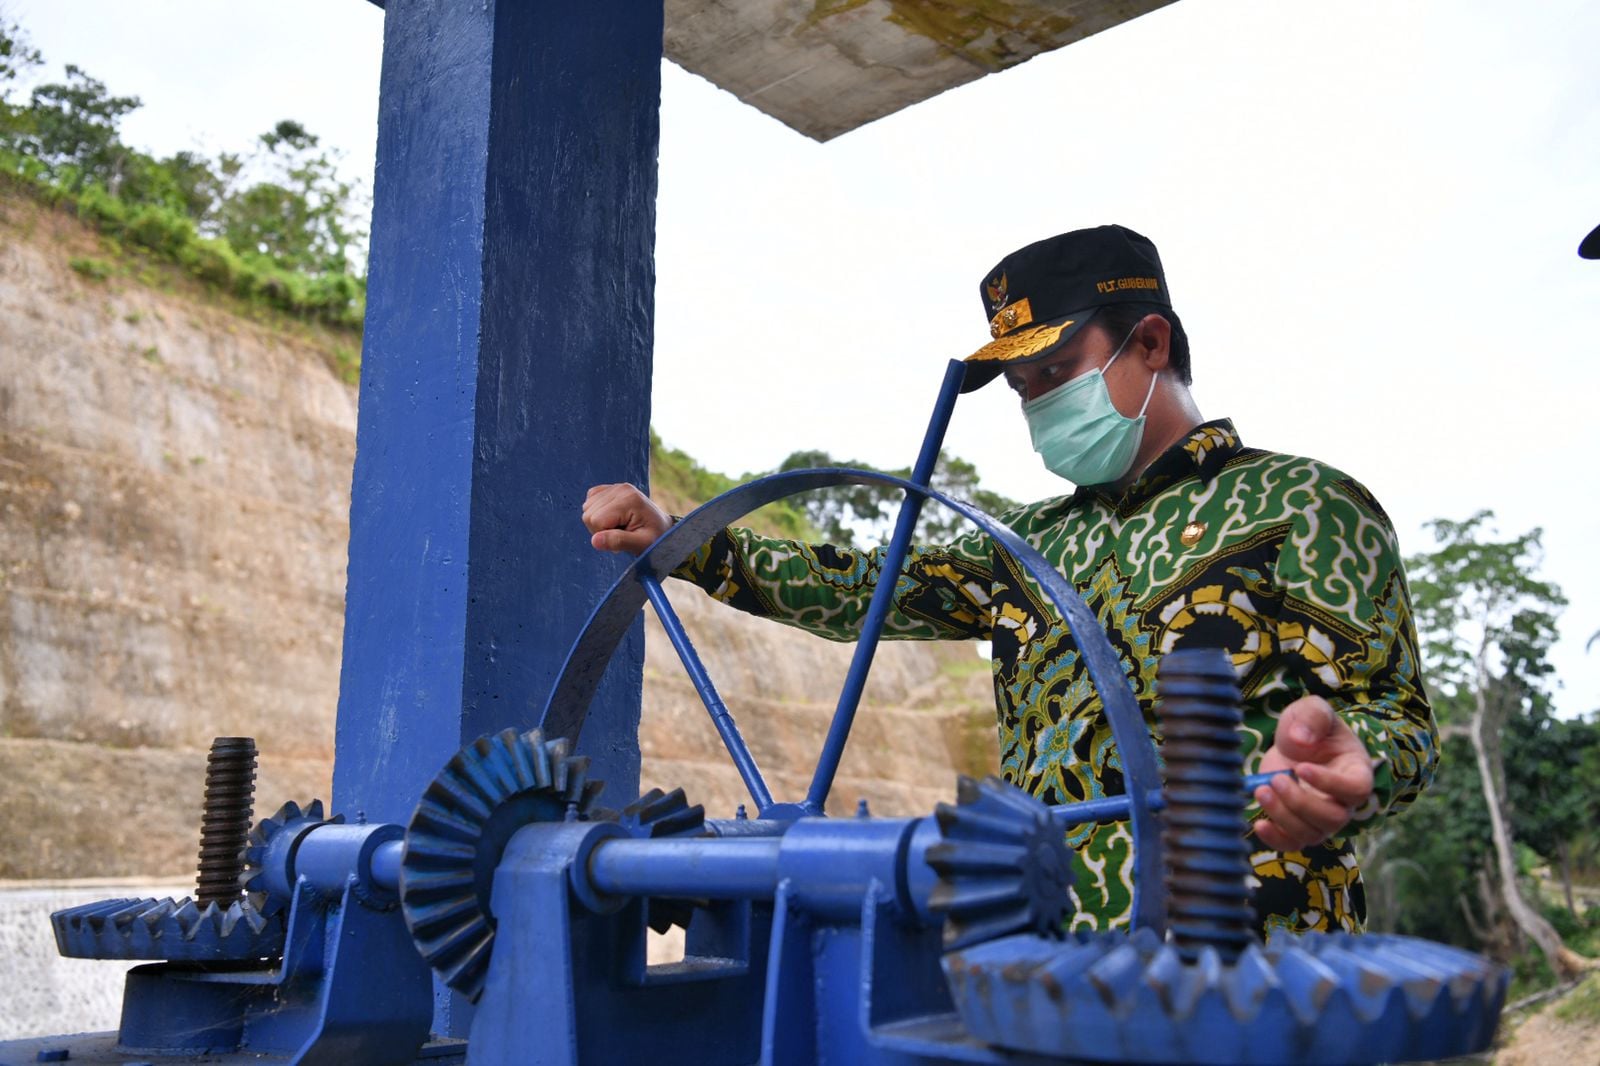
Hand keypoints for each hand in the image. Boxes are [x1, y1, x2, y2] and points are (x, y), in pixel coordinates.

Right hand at [582, 483, 670, 554]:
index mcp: (630, 500)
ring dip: (598, 522)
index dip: (603, 535)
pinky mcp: (612, 488)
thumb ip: (618, 542)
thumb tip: (595, 540)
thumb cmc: (654, 538)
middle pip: (588, 514)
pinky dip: (597, 512)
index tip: (622, 538)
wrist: (662, 528)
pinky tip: (612, 518)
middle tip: (621, 533)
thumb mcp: (641, 544)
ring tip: (618, 526)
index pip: (596, 520)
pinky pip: (590, 500)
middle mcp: (622, 489)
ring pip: (587, 508)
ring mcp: (616, 486)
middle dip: (600, 529)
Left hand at [1251, 695, 1373, 851]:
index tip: (1301, 767)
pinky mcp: (1297, 825)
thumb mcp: (1312, 710)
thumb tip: (1301, 741)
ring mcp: (1321, 818)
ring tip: (1260, 790)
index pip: (1355, 790)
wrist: (1295, 743)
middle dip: (1301, 802)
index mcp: (1356, 773)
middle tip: (1276, 779)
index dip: (1329, 784)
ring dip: (1283, 816)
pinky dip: (1275, 840)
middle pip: (1333, 819)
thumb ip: (1312, 717)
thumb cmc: (1310, 727)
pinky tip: (1259, 823)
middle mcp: (1343, 802)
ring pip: (1311, 834)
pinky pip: (1292, 844)